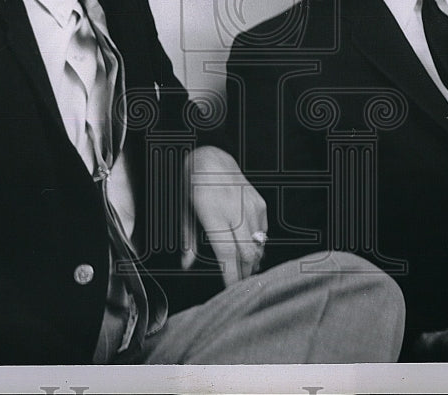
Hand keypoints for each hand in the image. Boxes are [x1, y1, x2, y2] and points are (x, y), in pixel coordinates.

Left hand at [181, 146, 266, 286]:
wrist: (211, 156)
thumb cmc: (193, 182)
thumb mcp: (183, 210)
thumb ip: (188, 240)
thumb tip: (186, 263)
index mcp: (213, 213)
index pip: (227, 254)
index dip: (231, 276)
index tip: (231, 290)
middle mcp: (235, 209)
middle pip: (246, 254)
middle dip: (243, 273)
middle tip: (237, 283)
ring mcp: (250, 205)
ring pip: (258, 245)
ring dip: (252, 260)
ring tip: (243, 268)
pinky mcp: (260, 202)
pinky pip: (263, 232)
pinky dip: (257, 243)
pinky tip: (248, 246)